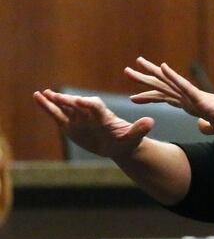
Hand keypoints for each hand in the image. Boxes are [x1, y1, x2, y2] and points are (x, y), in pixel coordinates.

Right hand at [33, 89, 153, 159]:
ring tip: (43, 93)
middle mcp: (90, 115)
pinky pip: (57, 115)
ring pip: (65, 108)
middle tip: (55, 95)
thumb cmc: (127, 141)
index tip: (81, 101)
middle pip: (78, 106)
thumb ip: (139, 129)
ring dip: (55, 101)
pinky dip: (48, 107)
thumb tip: (150, 122)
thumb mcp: (134, 138)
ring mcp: (79, 119)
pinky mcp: (71, 126)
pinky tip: (38, 97)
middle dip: (68, 101)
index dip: (89, 104)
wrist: (119, 144)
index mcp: (105, 117)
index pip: (96, 107)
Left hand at [124, 57, 213, 142]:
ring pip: (171, 84)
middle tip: (128, 70)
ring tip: (138, 63)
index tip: (134, 93)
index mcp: (195, 106)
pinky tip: (162, 68)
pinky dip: (173, 77)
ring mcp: (198, 98)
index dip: (151, 94)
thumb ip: (208, 125)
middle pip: (165, 87)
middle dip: (145, 78)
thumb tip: (200, 124)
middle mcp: (193, 99)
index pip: (168, 98)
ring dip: (153, 73)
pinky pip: (185, 87)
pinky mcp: (204, 101)